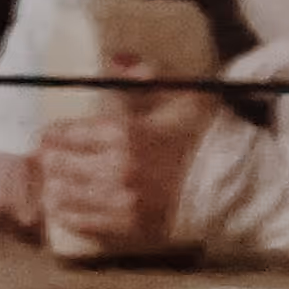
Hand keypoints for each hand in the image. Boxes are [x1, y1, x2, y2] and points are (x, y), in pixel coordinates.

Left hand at [34, 53, 213, 251]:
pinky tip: (68, 207)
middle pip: (56, 165)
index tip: (48, 135)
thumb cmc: (210, 136)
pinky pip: (82, 224)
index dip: (50, 134)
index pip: (64, 135)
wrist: (240, 187)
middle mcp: (117, 170)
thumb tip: (114, 59)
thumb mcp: (185, 94)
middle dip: (49, 160)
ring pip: (62, 196)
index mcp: (125, 133)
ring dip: (54, 187)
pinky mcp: (130, 229)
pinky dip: (68, 214)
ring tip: (56, 182)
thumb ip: (148, 73)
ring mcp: (122, 203)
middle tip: (49, 158)